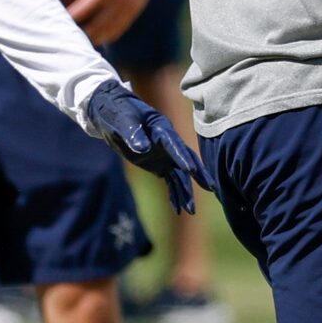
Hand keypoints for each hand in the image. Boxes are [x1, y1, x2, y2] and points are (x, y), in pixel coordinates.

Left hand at [58, 0, 172, 43]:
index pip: (85, 9)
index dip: (70, 18)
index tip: (56, 22)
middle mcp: (120, 1)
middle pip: (97, 27)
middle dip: (80, 34)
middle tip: (63, 37)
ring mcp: (130, 7)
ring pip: (110, 32)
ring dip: (95, 39)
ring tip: (78, 43)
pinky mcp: (136, 9)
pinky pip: (121, 28)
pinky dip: (109, 35)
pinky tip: (97, 39)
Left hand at [85, 81, 208, 214]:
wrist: (111, 113)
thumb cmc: (117, 111)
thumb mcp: (121, 120)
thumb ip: (132, 134)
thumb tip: (143, 149)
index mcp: (161, 128)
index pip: (174, 144)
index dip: (182, 156)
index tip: (191, 169)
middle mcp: (168, 143)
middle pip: (186, 160)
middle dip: (197, 175)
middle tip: (210, 188)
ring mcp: (165, 155)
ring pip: (180, 175)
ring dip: (186, 191)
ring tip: (190, 210)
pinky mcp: (159, 164)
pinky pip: (171, 180)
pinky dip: (175, 194)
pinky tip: (178, 209)